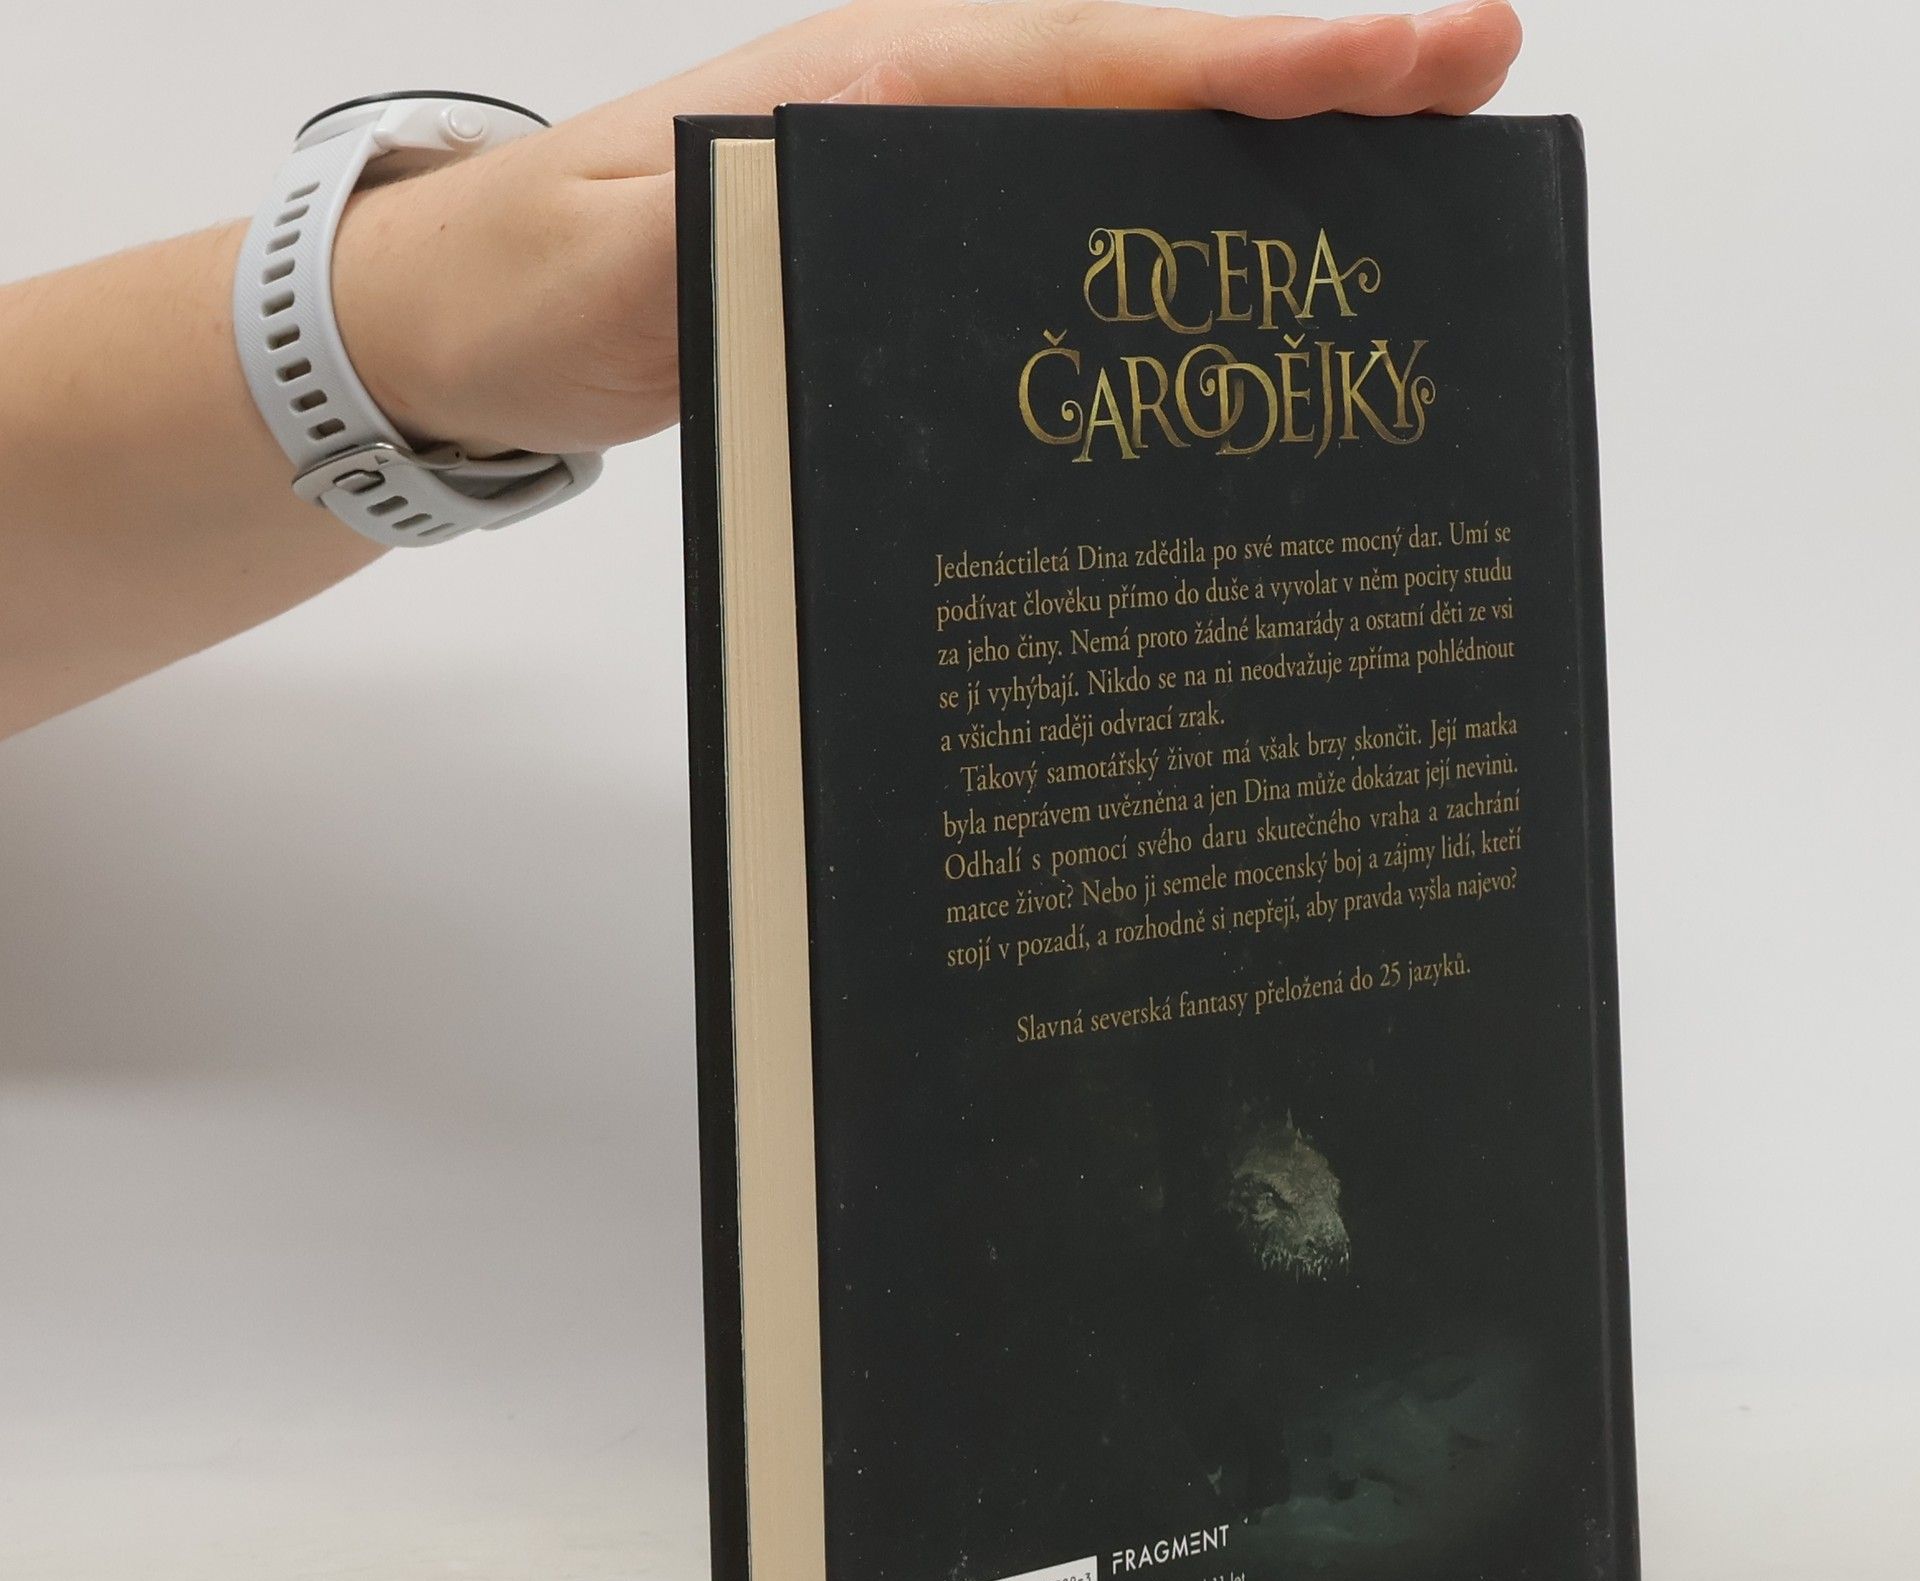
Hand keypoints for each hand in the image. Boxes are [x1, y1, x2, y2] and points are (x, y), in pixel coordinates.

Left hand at [332, 0, 1521, 458]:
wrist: (463, 318)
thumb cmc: (527, 289)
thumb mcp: (608, 266)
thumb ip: (727, 219)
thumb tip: (877, 147)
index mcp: (864, 88)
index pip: (1087, 60)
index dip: (1248, 57)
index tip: (1403, 52)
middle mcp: (912, 108)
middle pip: (1141, 84)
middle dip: (1308, 82)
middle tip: (1477, 81)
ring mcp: (918, 175)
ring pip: (1120, 148)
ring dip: (1263, 157)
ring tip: (1421, 174)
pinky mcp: (908, 249)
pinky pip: (1064, 225)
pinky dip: (1165, 234)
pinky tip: (1240, 280)